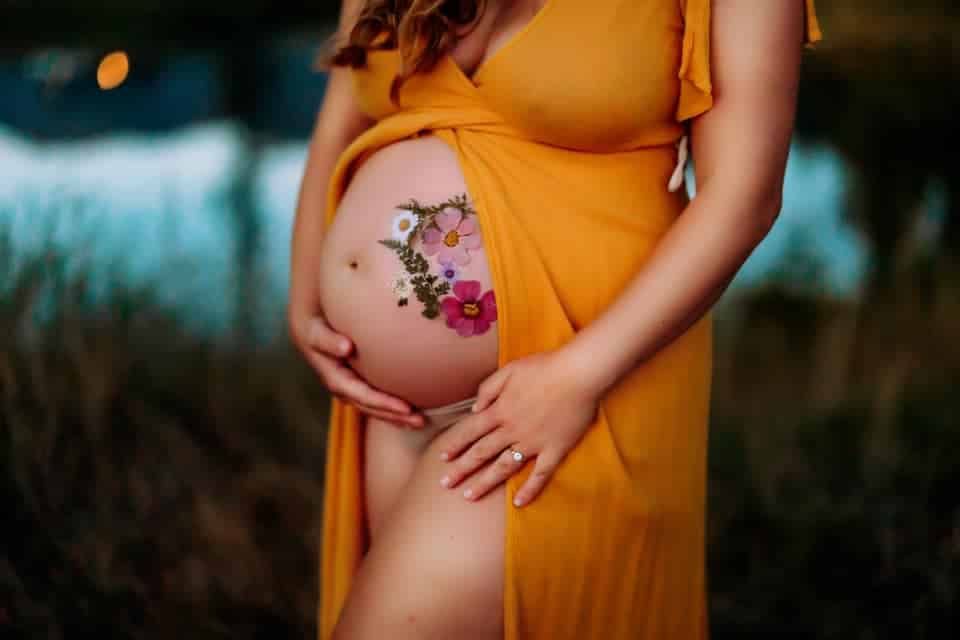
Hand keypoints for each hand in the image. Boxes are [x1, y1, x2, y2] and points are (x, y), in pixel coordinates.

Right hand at [288, 307, 423, 428]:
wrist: (310, 330)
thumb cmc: (315, 328)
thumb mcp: (316, 332)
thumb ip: (328, 341)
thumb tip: (346, 348)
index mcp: (335, 380)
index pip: (362, 396)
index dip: (383, 403)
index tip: (405, 408)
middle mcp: (344, 390)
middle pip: (371, 408)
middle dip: (395, 416)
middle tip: (420, 421)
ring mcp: (351, 390)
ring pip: (375, 409)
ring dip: (396, 417)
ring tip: (420, 422)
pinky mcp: (358, 386)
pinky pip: (377, 401)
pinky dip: (392, 408)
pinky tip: (411, 412)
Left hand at [437, 348, 600, 506]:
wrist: (578, 373)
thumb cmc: (544, 367)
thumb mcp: (509, 370)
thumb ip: (488, 388)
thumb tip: (474, 409)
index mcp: (500, 410)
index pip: (470, 431)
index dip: (455, 444)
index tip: (442, 457)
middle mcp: (512, 429)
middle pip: (482, 452)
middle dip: (461, 469)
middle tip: (445, 484)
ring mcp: (533, 442)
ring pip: (504, 467)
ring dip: (485, 483)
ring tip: (469, 496)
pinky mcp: (555, 449)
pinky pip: (540, 474)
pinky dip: (529, 489)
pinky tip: (518, 503)